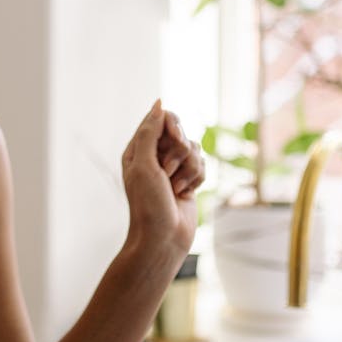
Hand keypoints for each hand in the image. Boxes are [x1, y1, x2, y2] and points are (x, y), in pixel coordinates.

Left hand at [121, 100, 204, 259]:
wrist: (163, 238)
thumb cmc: (148, 204)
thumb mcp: (143, 165)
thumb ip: (150, 133)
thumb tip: (159, 104)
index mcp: (138, 148)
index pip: (161, 118)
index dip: (173, 125)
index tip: (175, 137)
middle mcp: (155, 155)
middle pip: (181, 132)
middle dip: (180, 151)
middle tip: (168, 172)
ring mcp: (173, 167)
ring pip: (195, 149)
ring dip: (188, 168)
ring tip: (175, 187)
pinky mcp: (188, 179)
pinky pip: (202, 165)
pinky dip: (197, 178)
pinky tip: (185, 193)